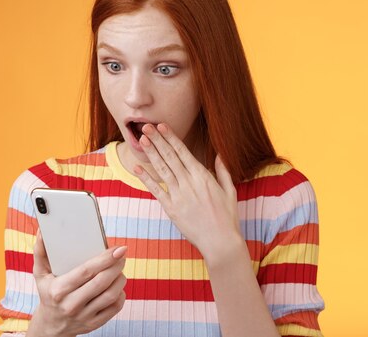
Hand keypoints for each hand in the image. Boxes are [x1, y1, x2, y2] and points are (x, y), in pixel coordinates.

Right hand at [27, 229, 126, 336]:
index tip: (118, 249)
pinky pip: (115, 308)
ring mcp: (84, 316)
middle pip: (101, 282)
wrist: (50, 325)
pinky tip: (117, 285)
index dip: (105, 259)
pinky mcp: (94, 324)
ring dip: (120, 279)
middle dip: (116, 266)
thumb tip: (42, 231)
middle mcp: (71, 305)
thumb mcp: (40, 273)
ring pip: (111, 295)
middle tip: (121, 255)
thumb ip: (40, 251)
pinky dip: (120, 294)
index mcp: (58, 290)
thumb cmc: (48, 292)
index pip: (86, 272)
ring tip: (119, 268)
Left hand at [134, 123, 242, 263]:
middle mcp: (189, 183)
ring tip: (142, 140)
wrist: (220, 242)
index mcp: (203, 176)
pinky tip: (138, 167)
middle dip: (157, 140)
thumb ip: (223, 171)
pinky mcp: (171, 209)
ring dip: (151, 154)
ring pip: (162, 170)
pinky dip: (146, 178)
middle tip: (146, 127)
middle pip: (170, 157)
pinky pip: (156, 190)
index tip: (162, 126)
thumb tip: (219, 154)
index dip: (171, 138)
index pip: (183, 152)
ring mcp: (179, 195)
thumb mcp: (229, 191)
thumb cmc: (227, 218)